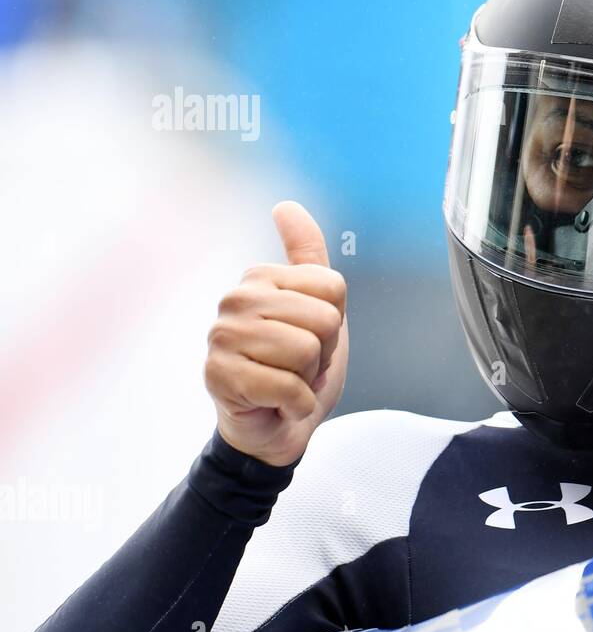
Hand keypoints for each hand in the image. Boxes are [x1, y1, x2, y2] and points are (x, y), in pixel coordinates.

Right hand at [204, 201, 348, 465]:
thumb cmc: (298, 367)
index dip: (334, 322)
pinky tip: (278, 403)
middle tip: (299, 366)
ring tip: (287, 380)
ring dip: (308, 379)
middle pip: (323, 319)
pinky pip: (289, 387)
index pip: (333, 287)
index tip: (312, 339)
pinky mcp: (218, 375)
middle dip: (323, 353)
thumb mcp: (319, 306)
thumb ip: (308, 255)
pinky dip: (297, 404)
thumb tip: (286, 206)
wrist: (279, 425)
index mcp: (261, 277)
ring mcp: (222, 336)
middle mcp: (236, 299)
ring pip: (306, 350)